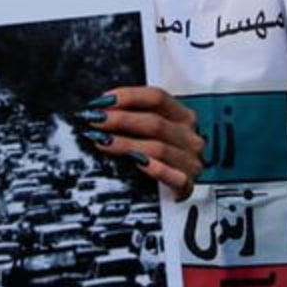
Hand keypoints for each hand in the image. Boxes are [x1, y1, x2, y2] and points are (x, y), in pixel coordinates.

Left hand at [81, 86, 204, 200]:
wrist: (174, 191)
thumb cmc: (159, 154)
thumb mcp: (152, 131)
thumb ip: (135, 117)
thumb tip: (100, 109)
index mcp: (182, 116)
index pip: (157, 97)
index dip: (128, 96)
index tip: (102, 101)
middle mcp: (189, 136)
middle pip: (155, 122)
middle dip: (121, 120)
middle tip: (95, 120)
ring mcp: (190, 160)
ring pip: (158, 148)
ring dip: (126, 144)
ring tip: (103, 141)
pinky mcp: (187, 184)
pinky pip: (171, 176)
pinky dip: (155, 169)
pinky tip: (137, 164)